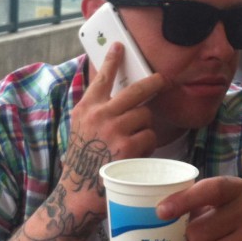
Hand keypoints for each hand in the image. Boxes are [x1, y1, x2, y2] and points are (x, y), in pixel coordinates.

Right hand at [62, 42, 165, 203]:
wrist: (78, 195)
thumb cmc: (83, 163)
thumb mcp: (81, 130)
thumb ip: (96, 113)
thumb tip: (118, 98)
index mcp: (86, 109)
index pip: (101, 78)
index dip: (112, 60)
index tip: (120, 45)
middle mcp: (99, 115)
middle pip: (136, 90)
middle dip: (154, 82)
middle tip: (163, 79)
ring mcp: (114, 129)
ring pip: (145, 116)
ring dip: (145, 128)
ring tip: (133, 143)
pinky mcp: (128, 146)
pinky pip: (150, 136)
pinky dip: (147, 146)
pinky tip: (136, 156)